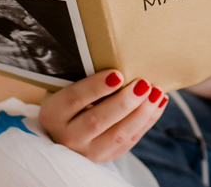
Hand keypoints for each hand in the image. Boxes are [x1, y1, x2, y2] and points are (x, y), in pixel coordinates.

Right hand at [39, 70, 166, 161]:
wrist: (60, 130)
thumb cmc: (66, 96)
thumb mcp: (63, 86)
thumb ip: (80, 75)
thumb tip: (113, 53)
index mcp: (52, 114)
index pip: (74, 99)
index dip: (96, 87)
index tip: (117, 73)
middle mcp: (67, 137)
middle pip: (97, 121)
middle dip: (124, 102)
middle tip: (143, 84)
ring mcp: (87, 151)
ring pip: (118, 136)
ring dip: (141, 113)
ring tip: (156, 93)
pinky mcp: (105, 157)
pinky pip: (129, 141)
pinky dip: (147, 122)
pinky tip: (158, 103)